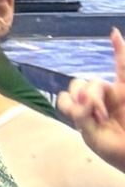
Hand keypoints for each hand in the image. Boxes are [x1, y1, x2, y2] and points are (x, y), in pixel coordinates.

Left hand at [62, 28, 124, 173]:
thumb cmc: (118, 153)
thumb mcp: (93, 138)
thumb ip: (82, 116)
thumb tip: (82, 97)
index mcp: (84, 114)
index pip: (66, 98)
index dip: (69, 103)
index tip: (80, 117)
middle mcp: (96, 101)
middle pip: (79, 85)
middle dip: (83, 98)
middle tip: (96, 116)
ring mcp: (113, 95)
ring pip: (95, 82)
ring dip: (95, 94)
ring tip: (104, 114)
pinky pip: (123, 67)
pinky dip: (119, 49)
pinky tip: (113, 33)